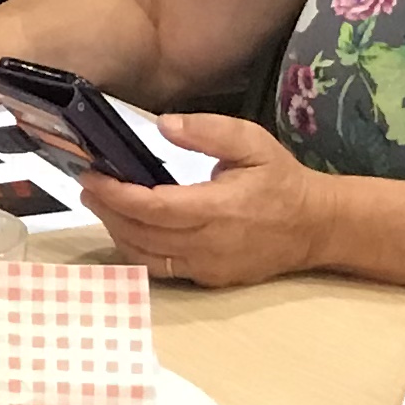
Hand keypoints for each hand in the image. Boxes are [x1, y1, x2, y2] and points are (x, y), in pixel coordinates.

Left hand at [84, 117, 326, 288]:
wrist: (315, 227)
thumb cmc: (281, 180)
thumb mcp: (251, 142)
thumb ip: (208, 131)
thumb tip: (163, 126)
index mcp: (218, 208)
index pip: (152, 207)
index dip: (116, 193)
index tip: (92, 175)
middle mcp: (208, 244)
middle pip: (141, 233)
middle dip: (107, 210)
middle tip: (89, 186)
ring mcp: (208, 267)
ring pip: (145, 256)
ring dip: (117, 231)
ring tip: (102, 205)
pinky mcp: (208, 279)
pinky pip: (161, 269)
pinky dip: (137, 250)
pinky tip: (128, 229)